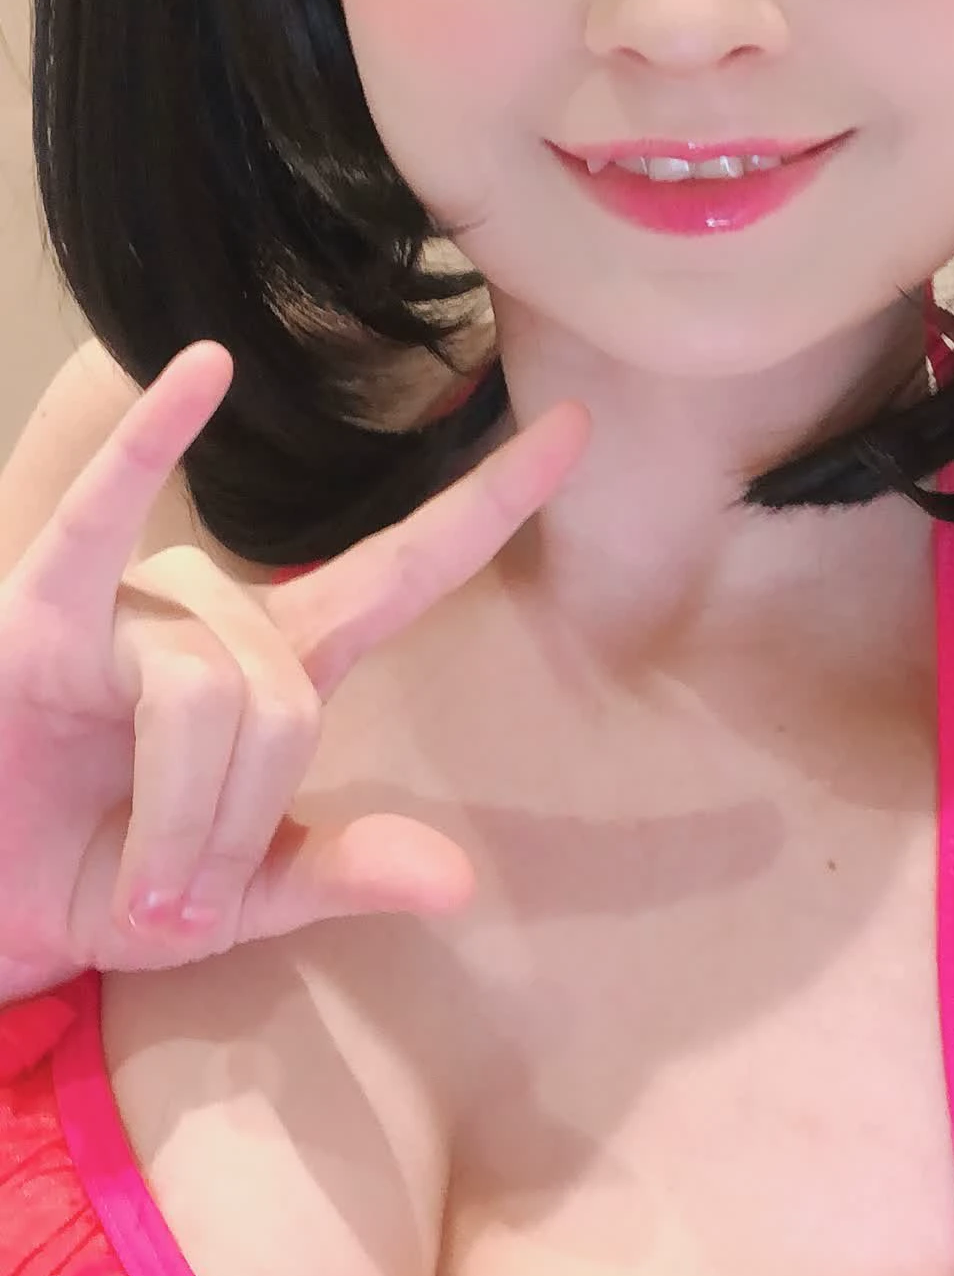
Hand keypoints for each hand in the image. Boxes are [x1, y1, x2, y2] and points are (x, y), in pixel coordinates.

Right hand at [0, 341, 590, 999]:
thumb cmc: (109, 883)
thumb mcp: (239, 901)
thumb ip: (338, 875)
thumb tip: (457, 882)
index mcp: (283, 663)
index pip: (404, 568)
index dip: (488, 504)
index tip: (578, 431)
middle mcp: (216, 612)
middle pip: (286, 698)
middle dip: (238, 821)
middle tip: (178, 898)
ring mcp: (131, 602)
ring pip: (206, 690)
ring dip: (179, 813)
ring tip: (138, 880)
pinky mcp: (42, 608)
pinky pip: (102, 521)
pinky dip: (150, 447)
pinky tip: (200, 373)